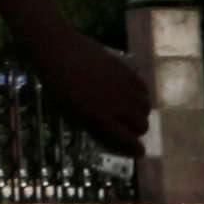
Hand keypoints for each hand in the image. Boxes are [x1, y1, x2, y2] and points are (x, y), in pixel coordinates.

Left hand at [39, 32, 151, 156]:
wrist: (59, 52)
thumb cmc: (57, 85)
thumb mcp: (69, 112)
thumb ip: (91, 125)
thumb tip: (108, 135)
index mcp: (100, 118)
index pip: (127, 140)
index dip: (135, 149)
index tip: (138, 152)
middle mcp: (118, 104)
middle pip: (142, 125)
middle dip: (137, 131)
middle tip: (129, 128)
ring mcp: (124, 86)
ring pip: (146, 108)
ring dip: (140, 113)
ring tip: (130, 111)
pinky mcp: (127, 71)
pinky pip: (144, 89)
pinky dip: (141, 96)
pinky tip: (132, 95)